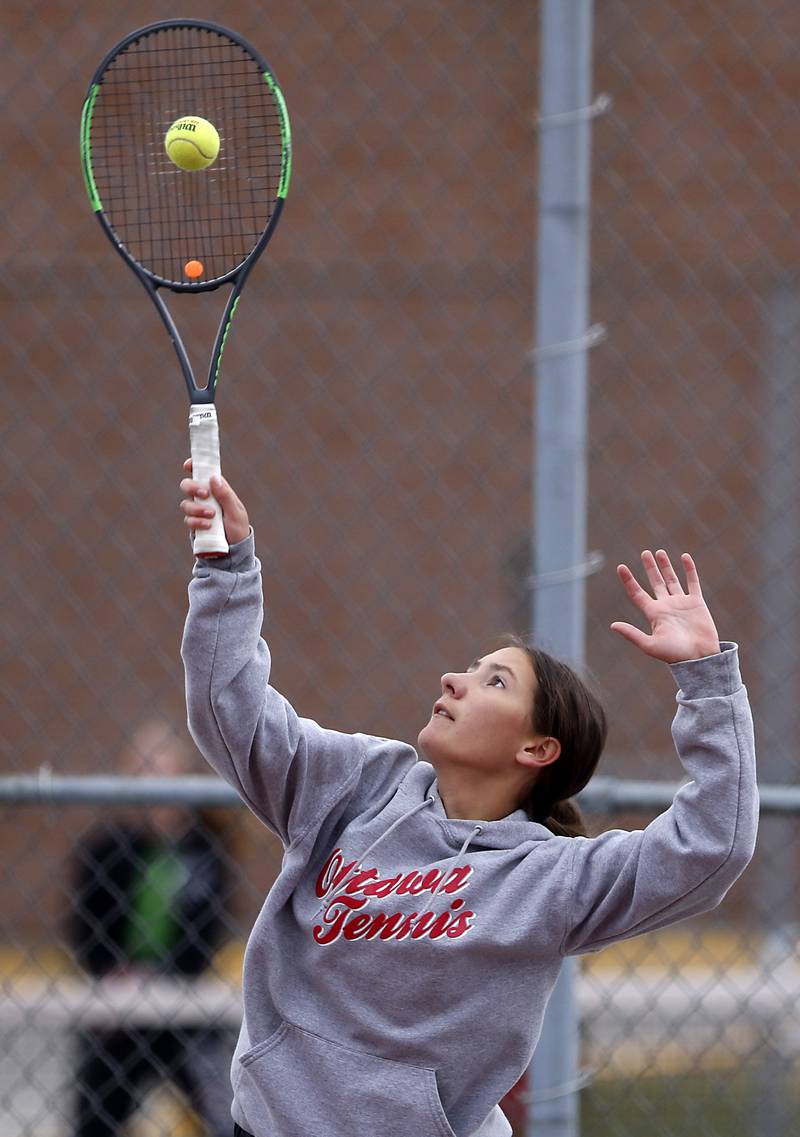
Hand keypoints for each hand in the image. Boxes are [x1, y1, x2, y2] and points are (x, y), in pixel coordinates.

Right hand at [180, 459, 249, 546]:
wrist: (234, 551)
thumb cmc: (238, 528)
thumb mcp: (236, 512)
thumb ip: (225, 496)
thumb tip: (213, 478)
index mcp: (217, 490)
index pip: (203, 474)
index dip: (194, 466)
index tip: (188, 465)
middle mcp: (205, 499)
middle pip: (187, 485)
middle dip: (193, 488)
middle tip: (205, 495)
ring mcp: (198, 512)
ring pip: (186, 504)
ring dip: (197, 508)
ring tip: (212, 516)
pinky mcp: (194, 525)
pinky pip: (188, 519)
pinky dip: (196, 521)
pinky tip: (208, 526)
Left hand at [611, 549, 720, 663]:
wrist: (699, 658)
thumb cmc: (674, 654)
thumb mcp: (650, 645)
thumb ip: (632, 634)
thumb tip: (612, 625)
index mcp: (653, 614)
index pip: (637, 593)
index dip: (628, 580)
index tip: (621, 567)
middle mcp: (666, 606)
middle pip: (655, 582)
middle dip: (650, 568)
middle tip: (644, 553)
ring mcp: (681, 603)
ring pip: (672, 579)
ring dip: (666, 566)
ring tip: (659, 552)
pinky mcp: (696, 603)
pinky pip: (692, 582)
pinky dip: (689, 569)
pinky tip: (684, 557)